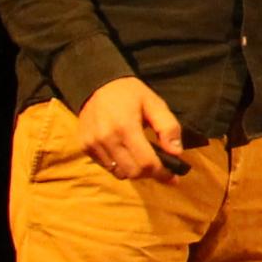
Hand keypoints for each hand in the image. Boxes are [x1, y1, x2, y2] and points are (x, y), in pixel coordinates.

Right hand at [77, 76, 191, 180]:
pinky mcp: (85, 147)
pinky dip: (119, 166)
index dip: (162, 173)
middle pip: (133, 172)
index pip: (146, 162)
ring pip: (119, 173)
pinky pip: (106, 167)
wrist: (96, 84)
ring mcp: (93, 144)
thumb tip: (176, 152)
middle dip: (149, 173)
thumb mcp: (154, 103)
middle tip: (160, 167)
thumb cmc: (130, 94)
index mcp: (126, 127)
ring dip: (134, 171)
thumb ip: (168, 127)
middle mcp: (106, 139)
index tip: (174, 177)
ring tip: (142, 159)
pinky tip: (125, 153)